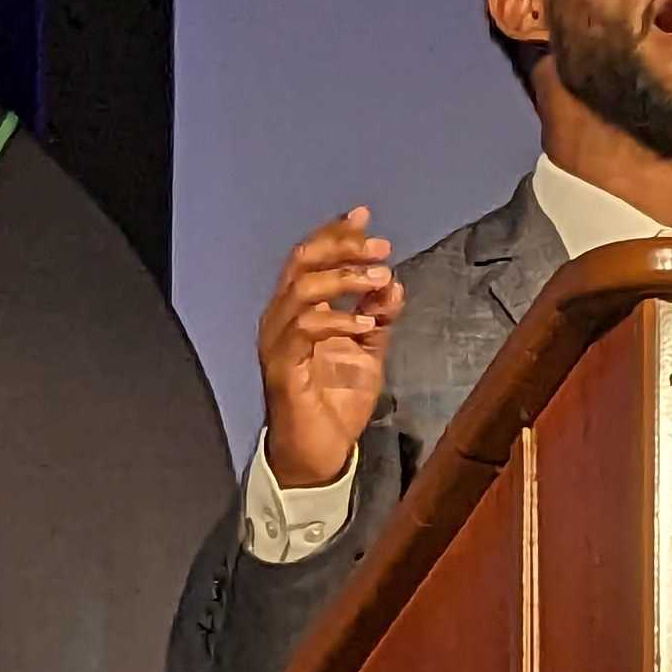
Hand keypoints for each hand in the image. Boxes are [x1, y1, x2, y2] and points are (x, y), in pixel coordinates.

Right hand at [255, 207, 401, 491]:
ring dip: (344, 279)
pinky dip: (338, 319)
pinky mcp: (282, 367)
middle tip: (380, 247)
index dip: (335, 234)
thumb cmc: (335, 404)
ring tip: (379, 279)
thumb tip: (393, 283)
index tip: (364, 216)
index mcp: (298, 311)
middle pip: (302, 262)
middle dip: (342, 247)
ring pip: (302, 289)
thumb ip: (378, 317)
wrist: (317, 455)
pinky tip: (367, 324)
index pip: (310, 258)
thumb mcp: (367, 353)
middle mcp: (281, 319)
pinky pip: (305, 330)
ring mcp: (278, 342)